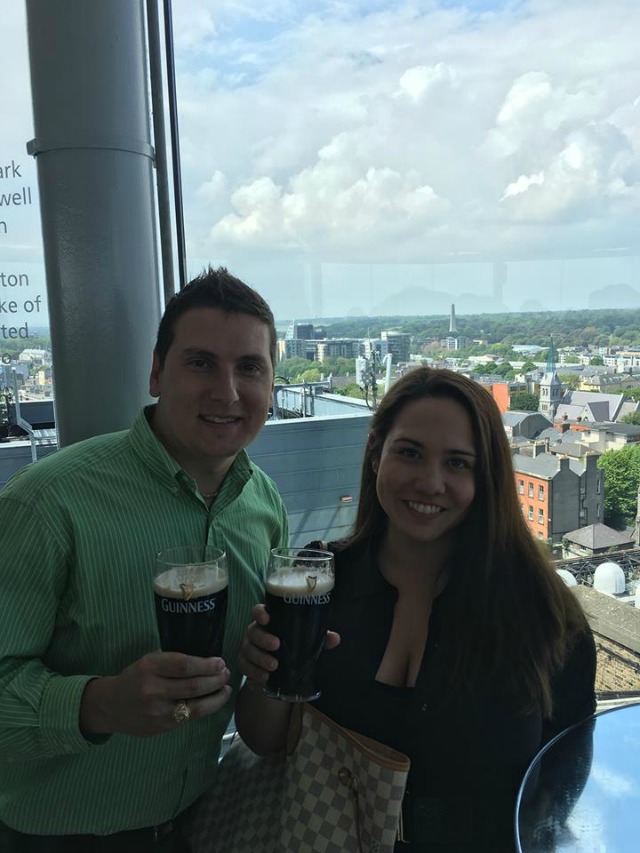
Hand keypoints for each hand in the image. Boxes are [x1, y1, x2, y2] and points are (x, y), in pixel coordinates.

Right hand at [80, 651, 231, 736]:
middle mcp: (153, 690)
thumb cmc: (135, 677)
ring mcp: (157, 712)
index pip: (184, 665)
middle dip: (216, 679)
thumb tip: (206, 660)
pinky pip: (189, 718)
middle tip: (226, 673)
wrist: (111, 706)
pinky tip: (214, 701)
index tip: (220, 662)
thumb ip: (172, 660)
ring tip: (226, 688)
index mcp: (149, 668)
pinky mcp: (161, 727)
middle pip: (193, 686)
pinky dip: (206, 709)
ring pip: (195, 706)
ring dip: (216, 697)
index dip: (206, 665)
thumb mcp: (148, 661)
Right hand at [238, 604, 339, 689]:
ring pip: (248, 650)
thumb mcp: (306, 643)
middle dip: (263, 638)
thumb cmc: (292, 649)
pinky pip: (245, 668)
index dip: (260, 612)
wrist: (279, 674)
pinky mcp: (246, 665)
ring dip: (260, 658)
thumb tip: (335, 638)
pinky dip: (254, 673)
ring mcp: (248, 649)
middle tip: (277, 645)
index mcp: (268, 622)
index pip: (258, 611)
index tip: (267, 618)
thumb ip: (319, 638)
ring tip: (274, 666)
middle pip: (253, 631)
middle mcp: (255, 633)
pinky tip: (265, 678)